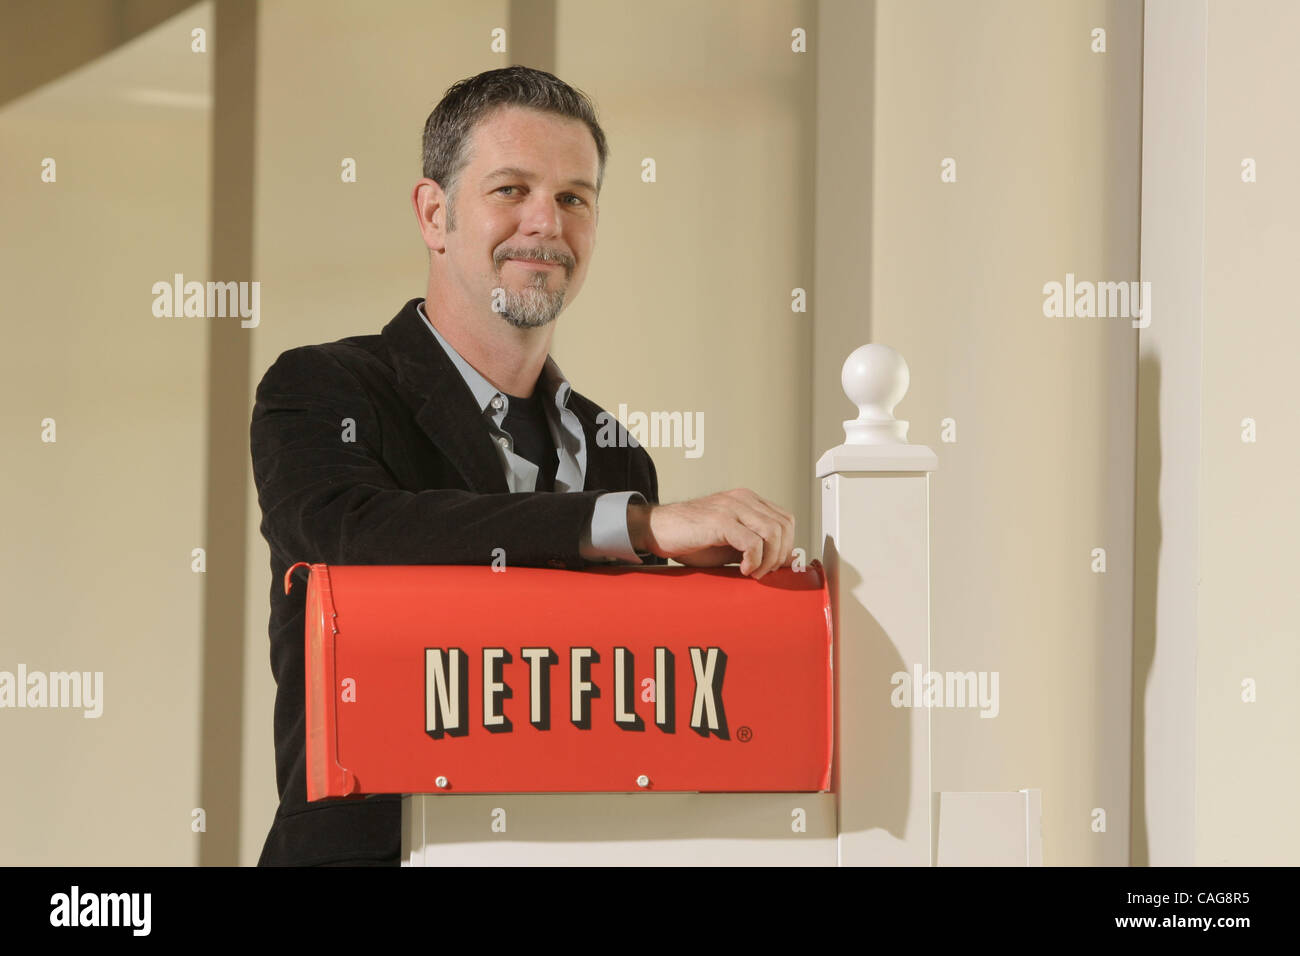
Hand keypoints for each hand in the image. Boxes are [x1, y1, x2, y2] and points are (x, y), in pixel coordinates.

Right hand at [628, 489, 794, 578]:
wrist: (657, 529)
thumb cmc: (691, 538)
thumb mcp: (730, 543)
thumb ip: (757, 547)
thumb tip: (787, 561)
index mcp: (748, 500)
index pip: (786, 520)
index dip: (786, 546)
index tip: (772, 566)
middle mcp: (743, 499)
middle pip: (784, 526)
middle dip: (780, 555)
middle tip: (763, 573)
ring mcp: (732, 507)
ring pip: (773, 532)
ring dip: (769, 559)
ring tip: (753, 573)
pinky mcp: (720, 520)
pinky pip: (753, 542)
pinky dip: (754, 561)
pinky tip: (742, 570)